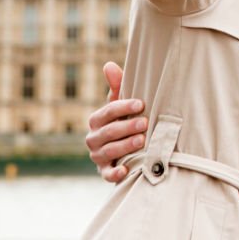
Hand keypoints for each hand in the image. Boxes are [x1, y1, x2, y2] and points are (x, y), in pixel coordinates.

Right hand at [85, 61, 146, 182]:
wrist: (124, 149)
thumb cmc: (124, 120)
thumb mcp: (121, 104)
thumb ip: (117, 86)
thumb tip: (109, 65)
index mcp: (96, 120)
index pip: (107, 112)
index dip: (123, 107)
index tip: (141, 104)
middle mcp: (93, 138)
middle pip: (108, 132)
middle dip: (127, 127)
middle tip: (145, 123)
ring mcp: (98, 156)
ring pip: (108, 151)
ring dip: (125, 146)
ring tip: (142, 141)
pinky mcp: (104, 172)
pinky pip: (107, 175)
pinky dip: (114, 173)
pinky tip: (126, 169)